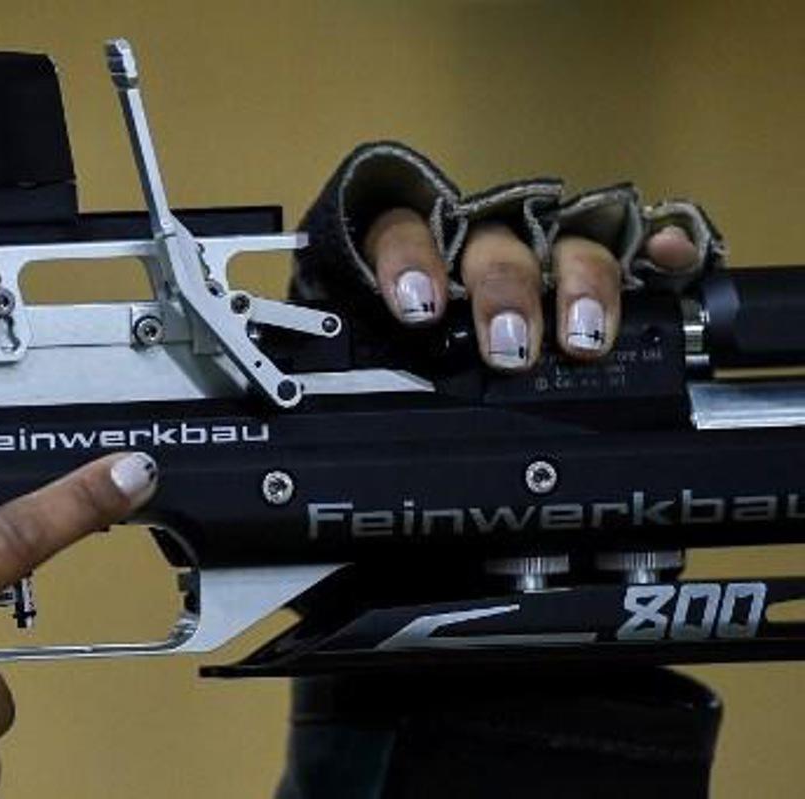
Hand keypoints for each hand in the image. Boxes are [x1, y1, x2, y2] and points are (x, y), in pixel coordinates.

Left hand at [363, 208, 701, 368]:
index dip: (410, 261)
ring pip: (567, 245)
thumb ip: (356, 355)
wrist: (434, 321)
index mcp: (412, 248)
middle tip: (507, 346)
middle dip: (504, 292)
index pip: (403, 231)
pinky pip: (634, 243)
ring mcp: (541, 247)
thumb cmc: (397, 332)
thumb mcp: (363, 343)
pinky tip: (671, 256)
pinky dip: (657, 246)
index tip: (417, 305)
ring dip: (579, 286)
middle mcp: (480, 239)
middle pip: (496, 245)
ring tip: (581, 338)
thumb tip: (330, 403)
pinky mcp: (592, 264)